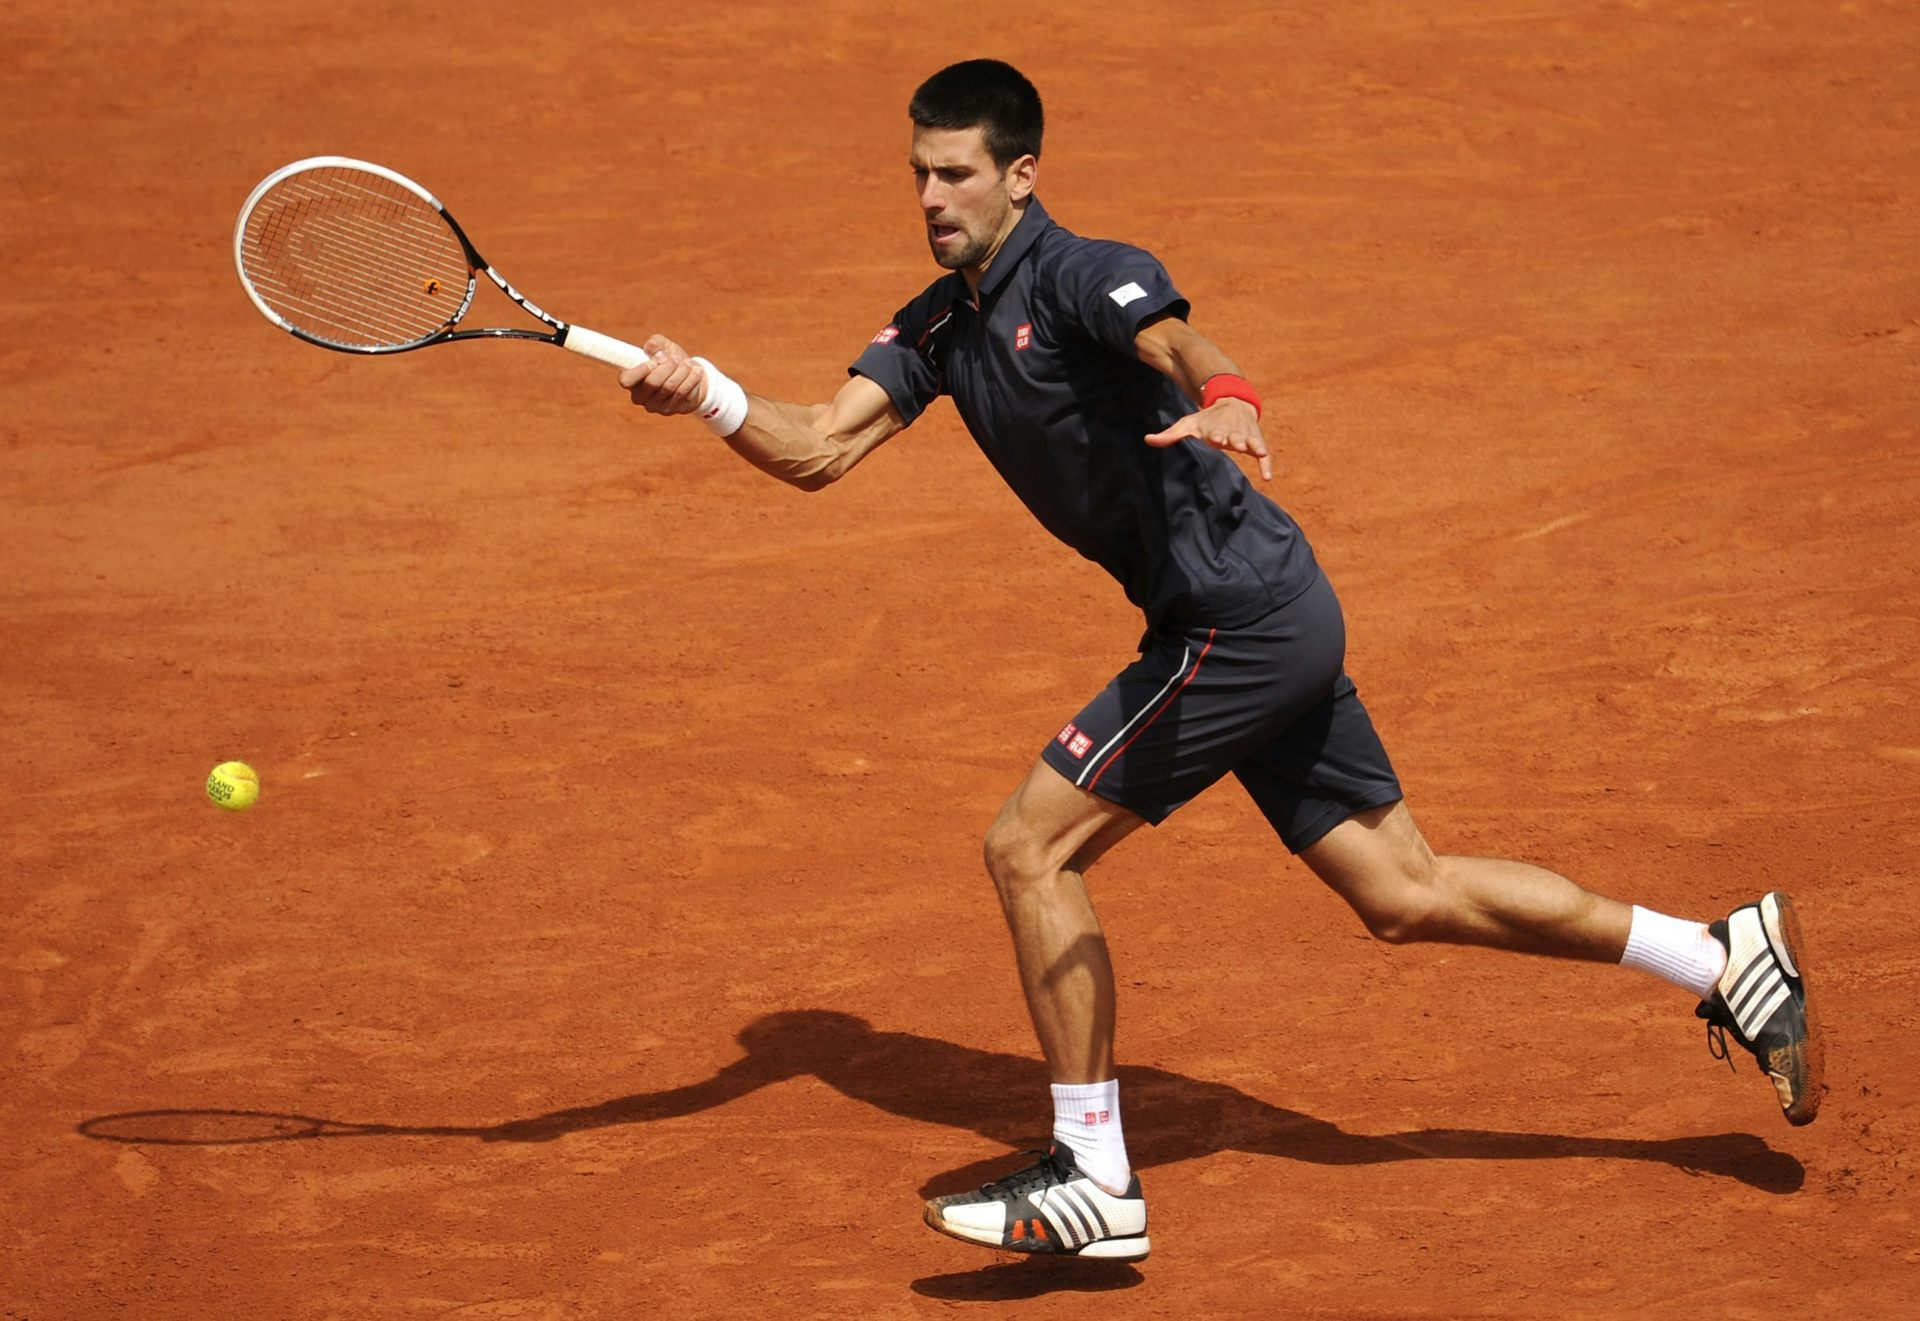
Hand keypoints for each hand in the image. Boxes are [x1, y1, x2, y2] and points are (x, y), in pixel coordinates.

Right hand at [619, 335, 708, 415]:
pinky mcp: (670, 410)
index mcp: (631, 380)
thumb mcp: (663, 346)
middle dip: (667, 367)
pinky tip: (696, 372)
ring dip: (681, 372)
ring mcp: (655, 406)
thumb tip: (653, 348)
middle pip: (652, 383)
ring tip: (688, 363)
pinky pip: (682, 394)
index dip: (639, 371)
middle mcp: (640, 397)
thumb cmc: (671, 359)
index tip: (654, 362)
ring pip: (669, 387)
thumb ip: (656, 343)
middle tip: (676, 359)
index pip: (626, 380)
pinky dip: (691, 380)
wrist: (690, 376)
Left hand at [1144, 399, 1271, 480]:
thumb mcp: (1187, 425)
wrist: (1232, 403)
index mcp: (1214, 428)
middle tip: (1235, 443)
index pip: (1214, 431)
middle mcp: (1231, 431)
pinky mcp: (1255, 442)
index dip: (1215, 434)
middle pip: (1234, 435)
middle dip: (1234, 438)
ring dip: (1253, 445)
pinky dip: (1266, 464)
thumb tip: (1147, 439)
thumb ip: (1169, 435)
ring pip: (1250, 441)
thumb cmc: (1206, 419)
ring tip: (1258, 452)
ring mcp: (1245, 436)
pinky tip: (1268, 478)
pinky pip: (1263, 454)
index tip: (1214, 438)